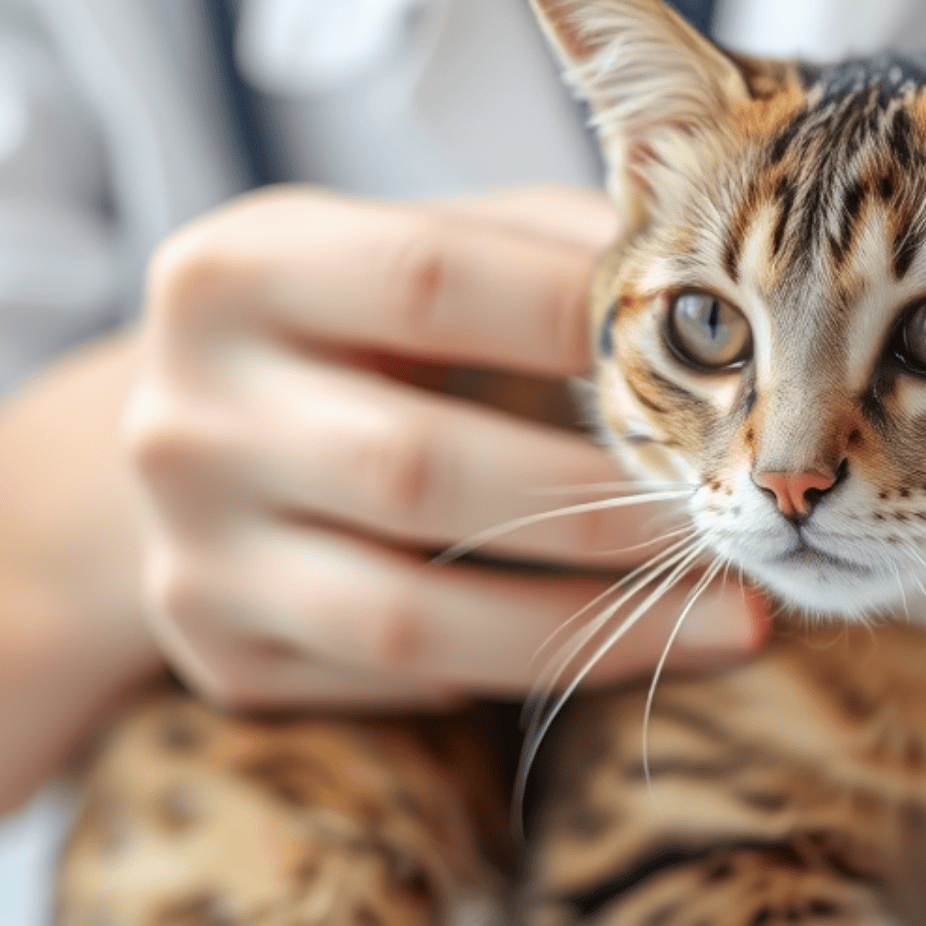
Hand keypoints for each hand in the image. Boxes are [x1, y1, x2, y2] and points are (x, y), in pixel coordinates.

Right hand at [127, 186, 765, 708]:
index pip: (428, 279)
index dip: (578, 316)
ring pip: (412, 615)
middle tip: (739, 518)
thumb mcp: (422, 245)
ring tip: (737, 620)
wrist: (192, 435)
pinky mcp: (219, 650)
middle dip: (606, 504)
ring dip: (596, 625)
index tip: (719, 351)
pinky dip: (524, 666)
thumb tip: (715, 297)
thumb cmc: (357, 325)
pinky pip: (399, 680)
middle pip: (419, 466)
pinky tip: (620, 641)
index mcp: (237, 269)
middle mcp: (186, 412)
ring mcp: (191, 547)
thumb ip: (548, 249)